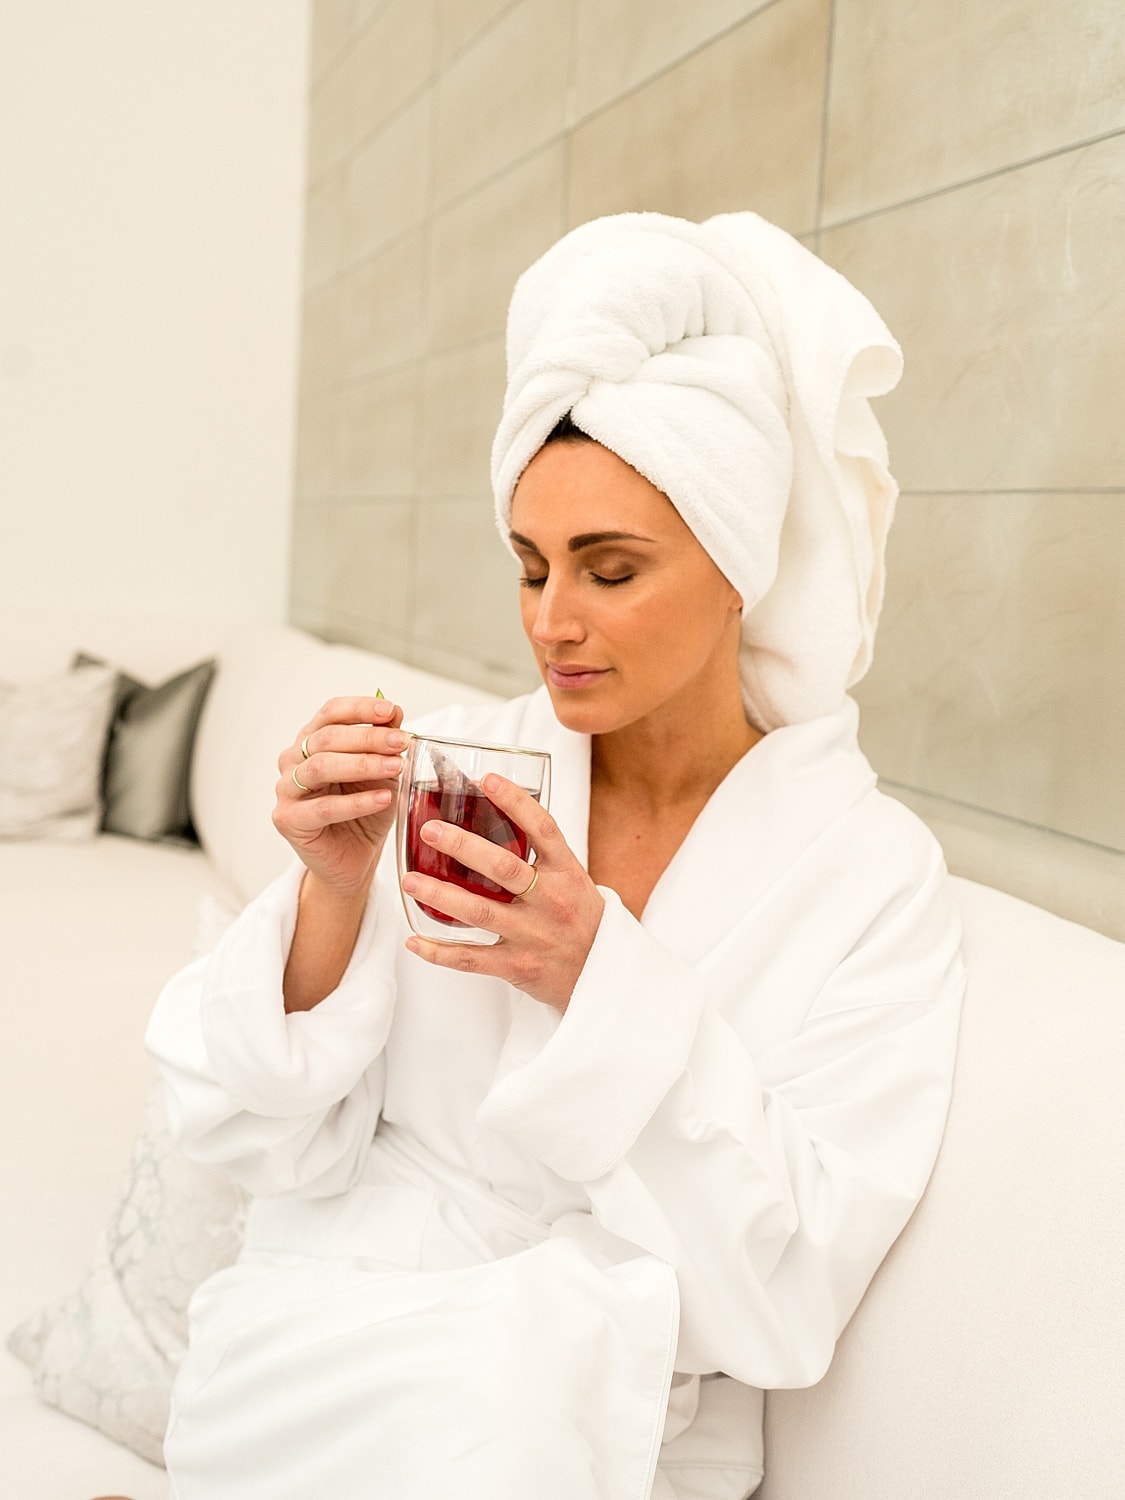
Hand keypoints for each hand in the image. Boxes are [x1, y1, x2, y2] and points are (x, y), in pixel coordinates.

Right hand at [272, 695, 407, 896]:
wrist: (355, 859)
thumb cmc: (365, 813)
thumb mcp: (382, 773)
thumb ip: (384, 744)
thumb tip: (394, 713)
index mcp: (312, 741)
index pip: (331, 712)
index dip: (360, 707)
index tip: (391, 711)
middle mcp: (293, 760)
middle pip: (326, 738)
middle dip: (368, 737)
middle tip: (400, 742)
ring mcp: (286, 789)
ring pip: (320, 767)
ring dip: (363, 764)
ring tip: (395, 766)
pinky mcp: (287, 820)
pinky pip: (324, 807)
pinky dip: (357, 802)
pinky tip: (382, 798)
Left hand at [401, 773, 604, 1013]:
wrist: (604, 975)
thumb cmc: (582, 920)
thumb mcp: (573, 880)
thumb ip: (541, 855)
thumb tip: (499, 815)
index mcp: (566, 873)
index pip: (543, 829)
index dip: (515, 801)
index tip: (487, 779)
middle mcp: (551, 901)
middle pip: (503, 867)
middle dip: (463, 846)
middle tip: (430, 830)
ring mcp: (533, 935)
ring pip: (480, 912)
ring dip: (440, 895)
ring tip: (410, 879)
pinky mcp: (518, 966)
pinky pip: (471, 959)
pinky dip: (439, 952)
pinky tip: (414, 940)